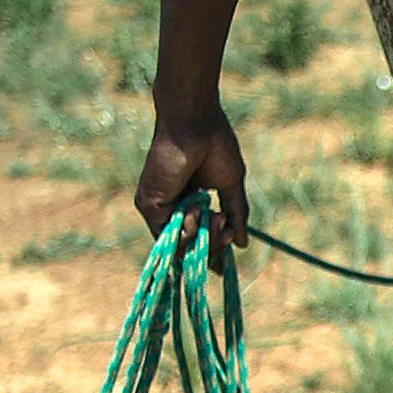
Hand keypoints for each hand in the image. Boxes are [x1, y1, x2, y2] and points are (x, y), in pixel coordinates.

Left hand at [133, 109, 249, 270]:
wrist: (195, 124)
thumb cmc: (214, 145)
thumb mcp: (231, 184)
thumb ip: (235, 214)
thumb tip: (243, 243)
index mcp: (189, 200)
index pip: (197, 237)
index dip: (210, 253)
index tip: (220, 268)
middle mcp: (171, 207)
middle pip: (191, 248)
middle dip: (213, 246)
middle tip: (225, 227)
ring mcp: (159, 207)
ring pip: (180, 247)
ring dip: (203, 237)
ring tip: (212, 214)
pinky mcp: (150, 205)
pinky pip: (171, 236)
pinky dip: (188, 228)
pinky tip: (194, 208)